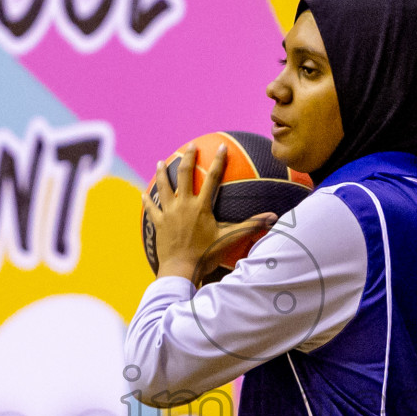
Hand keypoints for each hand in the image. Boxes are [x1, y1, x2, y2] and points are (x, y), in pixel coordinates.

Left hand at [144, 144, 275, 284]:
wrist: (180, 269)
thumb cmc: (205, 255)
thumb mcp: (228, 239)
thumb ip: (250, 226)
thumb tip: (272, 218)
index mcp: (201, 206)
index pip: (212, 178)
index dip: (218, 161)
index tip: (222, 147)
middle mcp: (183, 205)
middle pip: (184, 175)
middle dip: (188, 158)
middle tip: (190, 146)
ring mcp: (169, 213)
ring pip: (163, 187)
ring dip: (162, 173)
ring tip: (159, 163)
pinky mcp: (158, 223)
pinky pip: (152, 208)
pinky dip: (148, 200)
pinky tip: (144, 193)